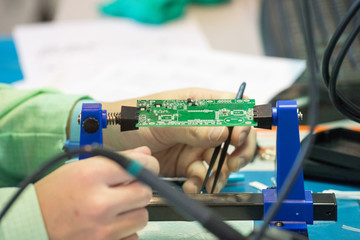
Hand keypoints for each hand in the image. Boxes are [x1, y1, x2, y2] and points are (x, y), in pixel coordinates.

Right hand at [35, 146, 158, 239]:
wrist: (31, 225)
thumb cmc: (55, 194)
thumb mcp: (81, 168)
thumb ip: (117, 160)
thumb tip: (145, 154)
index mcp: (92, 176)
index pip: (139, 165)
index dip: (148, 164)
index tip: (147, 166)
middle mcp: (99, 203)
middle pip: (145, 193)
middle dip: (138, 189)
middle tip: (124, 190)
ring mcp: (102, 230)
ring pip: (142, 216)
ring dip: (133, 211)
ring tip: (113, 209)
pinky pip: (133, 236)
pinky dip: (126, 231)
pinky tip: (109, 224)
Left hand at [102, 88, 256, 192]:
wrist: (110, 141)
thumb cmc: (132, 118)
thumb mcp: (162, 120)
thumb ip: (192, 127)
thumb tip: (223, 132)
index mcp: (199, 103)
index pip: (233, 107)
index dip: (242, 122)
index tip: (236, 138)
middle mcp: (202, 124)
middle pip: (235, 136)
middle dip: (239, 151)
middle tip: (232, 163)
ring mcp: (195, 145)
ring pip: (222, 160)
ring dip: (220, 172)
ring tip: (208, 180)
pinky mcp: (186, 164)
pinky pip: (203, 175)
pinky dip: (201, 183)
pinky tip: (191, 185)